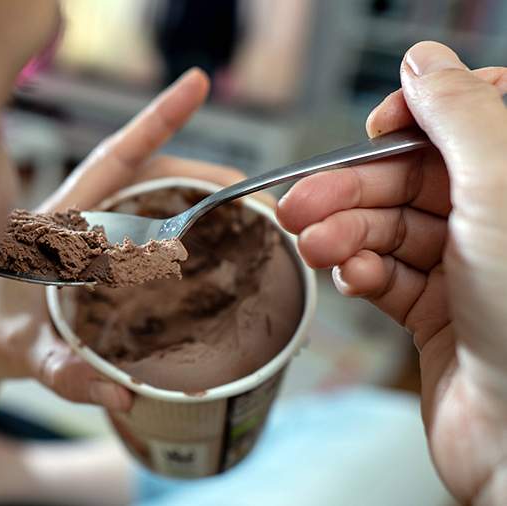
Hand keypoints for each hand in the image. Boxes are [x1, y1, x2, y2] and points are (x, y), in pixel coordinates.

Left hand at [0, 68, 248, 411]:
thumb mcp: (20, 353)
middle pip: (146, 174)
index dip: (155, 122)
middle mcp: (77, 216)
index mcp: (56, 221)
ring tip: (248, 212)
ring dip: (196, 195)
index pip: (112, 160)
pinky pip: (144, 225)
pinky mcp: (95, 252)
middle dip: (201, 173)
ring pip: (149, 197)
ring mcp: (88, 232)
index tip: (196, 85)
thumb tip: (123, 397)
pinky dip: (181, 223)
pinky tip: (210, 237)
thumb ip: (64, 372)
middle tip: (255, 191)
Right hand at [276, 41, 506, 502]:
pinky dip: (359, 274)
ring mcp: (471, 269)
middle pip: (412, 177)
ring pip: (388, 228)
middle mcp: (502, 221)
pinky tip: (352, 282)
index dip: (417, 117)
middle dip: (352, 189)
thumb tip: (425, 61)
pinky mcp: (439, 314)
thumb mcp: (501, 189)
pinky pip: (385, 276)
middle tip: (301, 202)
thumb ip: (460, 114)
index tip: (377, 127)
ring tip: (314, 246)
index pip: (469, 119)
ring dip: (344, 235)